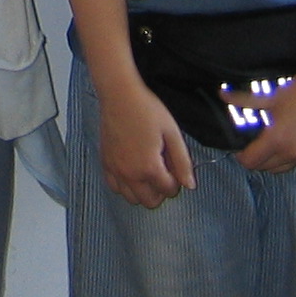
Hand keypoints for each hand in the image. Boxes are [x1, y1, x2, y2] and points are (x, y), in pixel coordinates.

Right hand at [96, 75, 197, 208]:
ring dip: (143, 191)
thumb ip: (183, 162)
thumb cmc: (147, 110)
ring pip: (131, 198)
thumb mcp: (172, 133)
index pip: (169, 190)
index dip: (177, 181)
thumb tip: (190, 185)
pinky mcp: (105, 163)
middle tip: (164, 171)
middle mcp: (130, 174)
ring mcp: (115, 170)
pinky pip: (114, 187)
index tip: (175, 166)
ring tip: (147, 172)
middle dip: (161, 191)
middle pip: (150, 201)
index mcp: (150, 167)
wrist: (119, 95)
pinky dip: (124, 185)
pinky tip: (131, 171)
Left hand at [231, 65, 295, 173]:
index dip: (241, 156)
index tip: (240, 147)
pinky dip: (287, 159)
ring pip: (280, 169)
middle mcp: (292, 153)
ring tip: (270, 144)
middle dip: (255, 159)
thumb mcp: (269, 96)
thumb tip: (221, 95)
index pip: (251, 162)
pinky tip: (287, 143)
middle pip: (264, 168)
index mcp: (277, 140)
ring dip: (271, 161)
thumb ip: (244, 100)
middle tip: (253, 144)